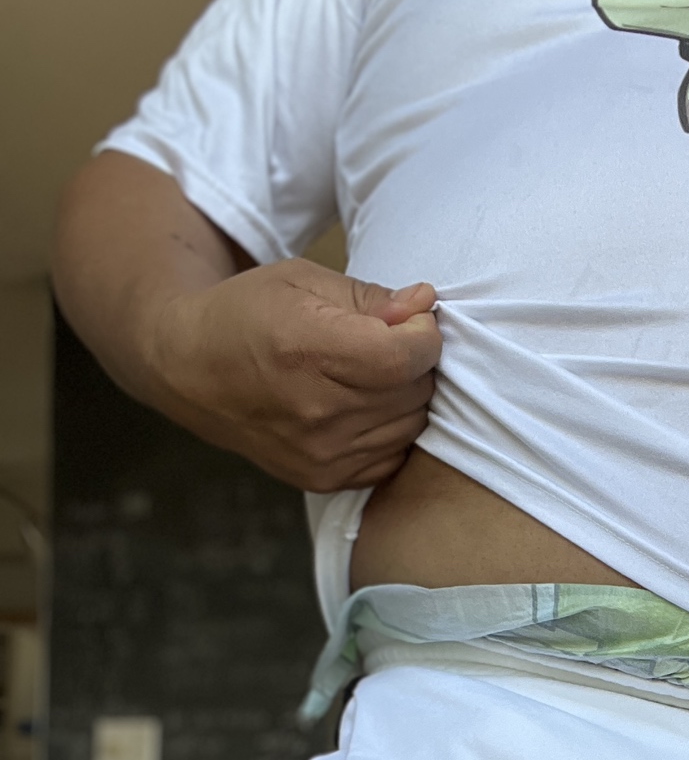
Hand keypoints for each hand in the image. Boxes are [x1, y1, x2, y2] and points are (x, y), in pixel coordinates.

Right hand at [147, 260, 441, 491]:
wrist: (190, 369)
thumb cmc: (248, 314)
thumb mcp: (302, 280)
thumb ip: (372, 296)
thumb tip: (425, 304)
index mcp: (307, 351)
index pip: (404, 357)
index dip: (423, 336)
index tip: (411, 322)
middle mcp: (315, 411)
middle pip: (414, 391)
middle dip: (415, 362)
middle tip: (387, 343)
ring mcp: (321, 453)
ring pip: (411, 425)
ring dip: (406, 397)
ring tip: (371, 373)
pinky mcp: (325, 479)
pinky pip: (394, 456)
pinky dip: (392, 430)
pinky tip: (364, 406)